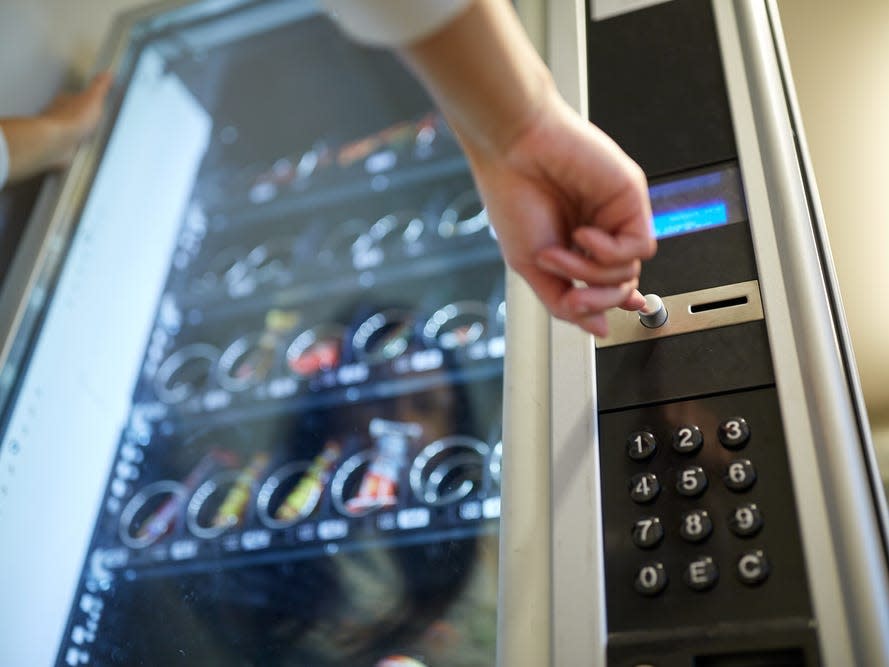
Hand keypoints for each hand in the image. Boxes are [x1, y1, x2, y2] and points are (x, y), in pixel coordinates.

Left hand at [1, 72, 111, 183]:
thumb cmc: (73, 119)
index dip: (84, 100)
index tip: (93, 103)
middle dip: (79, 118)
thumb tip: (108, 73)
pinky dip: (72, 148)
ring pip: (67, 131)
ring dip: (75, 134)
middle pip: (70, 114)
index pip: (75, 97)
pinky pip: (67, 147)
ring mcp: (58, 132)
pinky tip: (79, 151)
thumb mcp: (93, 98)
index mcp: (66, 101)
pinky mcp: (59, 148)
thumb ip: (100, 86)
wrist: (58, 143)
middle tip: (91, 122)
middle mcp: (58, 115)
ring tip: (87, 138)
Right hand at [464, 89, 655, 335]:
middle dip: (595, 299)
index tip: (603, 320)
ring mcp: (616, 215)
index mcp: (575, 243)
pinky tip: (584, 234)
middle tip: (570, 292)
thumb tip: (597, 329)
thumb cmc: (513, 196)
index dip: (607, 303)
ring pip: (630, 272)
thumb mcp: (531, 267)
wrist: (513, 150)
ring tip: (560, 251)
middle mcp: (600, 229)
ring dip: (590, 272)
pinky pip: (639, 246)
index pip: (605, 283)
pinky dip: (609, 251)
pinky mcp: (630, 198)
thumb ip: (564, 302)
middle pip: (620, 286)